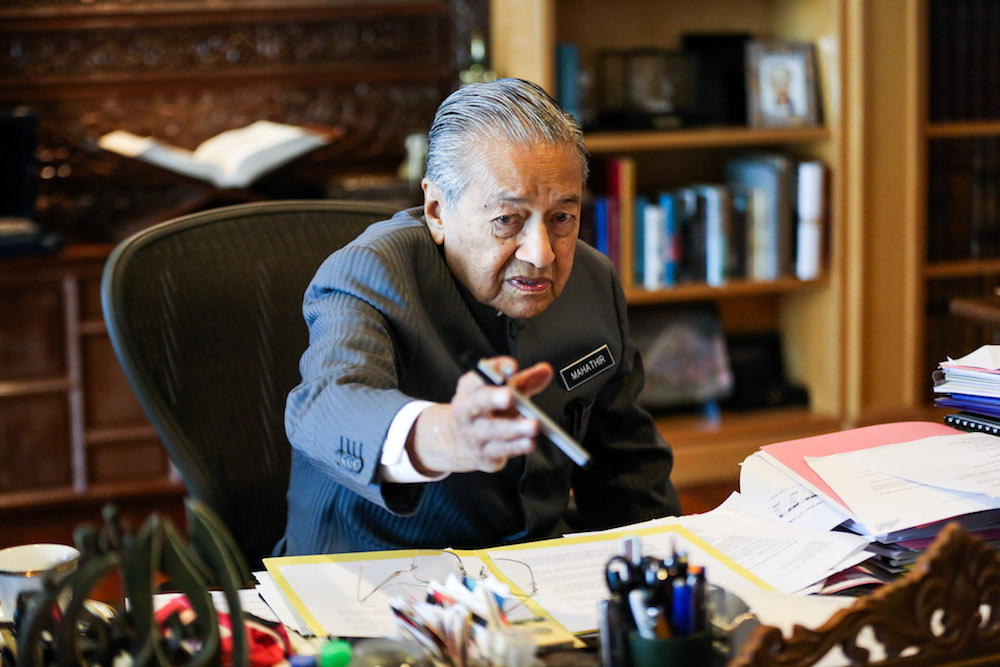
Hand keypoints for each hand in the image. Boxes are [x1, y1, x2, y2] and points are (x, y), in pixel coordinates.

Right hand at [407, 356, 553, 473]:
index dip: (494, 369)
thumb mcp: (503, 392)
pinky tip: (530, 442)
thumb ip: (524, 380)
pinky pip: (502, 450)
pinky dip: (518, 446)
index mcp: (468, 390)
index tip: (511, 368)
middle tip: (509, 395)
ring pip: (494, 431)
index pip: (477, 376)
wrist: (461, 444)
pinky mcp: (485, 455)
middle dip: (493, 398)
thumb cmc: (487, 411)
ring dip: (514, 428)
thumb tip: (545, 371)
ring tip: (533, 425)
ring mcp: (474, 435)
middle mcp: (466, 412)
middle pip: (478, 403)